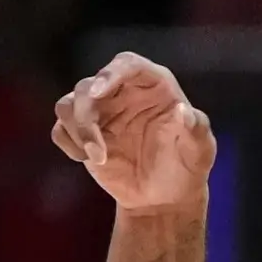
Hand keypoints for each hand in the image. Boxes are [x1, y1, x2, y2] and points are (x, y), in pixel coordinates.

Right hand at [51, 52, 217, 214]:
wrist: (166, 197)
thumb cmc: (187, 166)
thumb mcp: (200, 150)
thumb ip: (196, 128)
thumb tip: (183, 112)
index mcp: (153, 85)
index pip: (128, 64)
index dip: (111, 73)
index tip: (99, 91)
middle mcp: (122, 92)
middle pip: (88, 86)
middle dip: (86, 114)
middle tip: (96, 148)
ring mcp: (100, 111)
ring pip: (68, 104)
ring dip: (76, 130)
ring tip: (96, 158)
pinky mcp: (83, 133)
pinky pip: (61, 128)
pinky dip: (68, 143)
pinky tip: (87, 160)